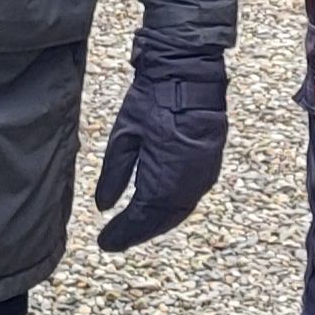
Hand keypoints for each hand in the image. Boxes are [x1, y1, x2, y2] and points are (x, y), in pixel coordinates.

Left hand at [91, 31, 229, 250]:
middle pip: (161, 220)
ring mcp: (203, 175)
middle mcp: (188, 183)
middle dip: (138, 233)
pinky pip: (190, 198)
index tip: (104, 242)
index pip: (141, 217)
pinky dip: (172, 209)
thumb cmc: (153, 100)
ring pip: (178, 211)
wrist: (190, 72)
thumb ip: (113, 175)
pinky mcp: (210, 166)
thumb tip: (104, 208)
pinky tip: (159, 210)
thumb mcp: (123, 135)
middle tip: (116, 240)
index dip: (123, 233)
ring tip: (135, 230)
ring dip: (156, 224)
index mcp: (164, 176)